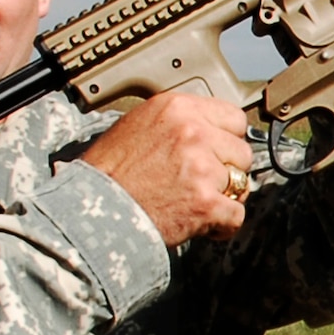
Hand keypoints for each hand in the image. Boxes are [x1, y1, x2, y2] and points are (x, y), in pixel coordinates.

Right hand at [77, 90, 252, 245]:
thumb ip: (177, 124)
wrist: (92, 209)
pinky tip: (200, 224)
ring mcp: (201, 168)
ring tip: (194, 203)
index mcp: (176, 108)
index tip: (216, 153)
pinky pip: (235, 216)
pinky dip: (220, 226)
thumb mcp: (137, 126)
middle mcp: (192, 132)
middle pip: (241, 152)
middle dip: (226, 170)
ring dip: (223, 198)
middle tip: (199, 183)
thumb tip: (207, 131)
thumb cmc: (107, 173)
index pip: (233, 118)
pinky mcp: (205, 202)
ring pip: (241, 185)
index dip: (226, 140)